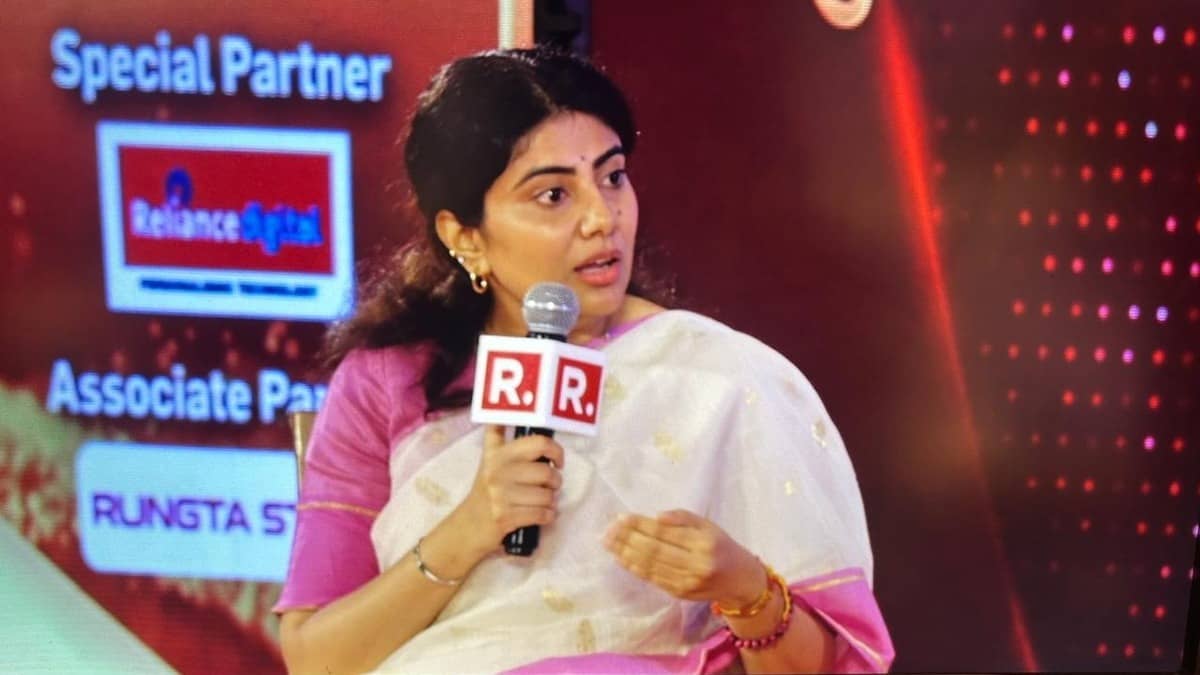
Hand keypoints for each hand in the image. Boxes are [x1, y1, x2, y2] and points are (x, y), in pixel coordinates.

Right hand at [456, 426, 564, 555]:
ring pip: (546, 495)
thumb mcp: (488, 460)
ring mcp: (500, 494)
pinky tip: (542, 515)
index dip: (555, 450)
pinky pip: (542, 514)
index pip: (538, 443)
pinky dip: (548, 516)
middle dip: (555, 482)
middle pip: (546, 472)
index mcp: (498, 454)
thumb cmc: (486, 492)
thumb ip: (497, 435)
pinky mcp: (505, 516)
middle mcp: (497, 471)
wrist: (467, 527)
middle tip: (550, 486)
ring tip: (543, 502)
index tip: (557, 461)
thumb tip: (502, 412)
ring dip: (551, 502)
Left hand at [602, 509, 765, 605]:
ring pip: (650, 566)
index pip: (666, 533)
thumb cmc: (721, 546)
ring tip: (609, 542)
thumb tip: (656, 517)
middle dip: (628, 539)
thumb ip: (683, 518)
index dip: (641, 525)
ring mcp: (686, 582)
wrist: (740, 581)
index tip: (621, 517)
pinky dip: (634, 568)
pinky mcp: (679, 594)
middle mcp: (696, 564)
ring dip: (626, 553)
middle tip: (608, 529)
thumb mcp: (708, 525)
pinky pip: (652, 579)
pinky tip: (622, 558)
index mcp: (704, 543)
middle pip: (654, 550)